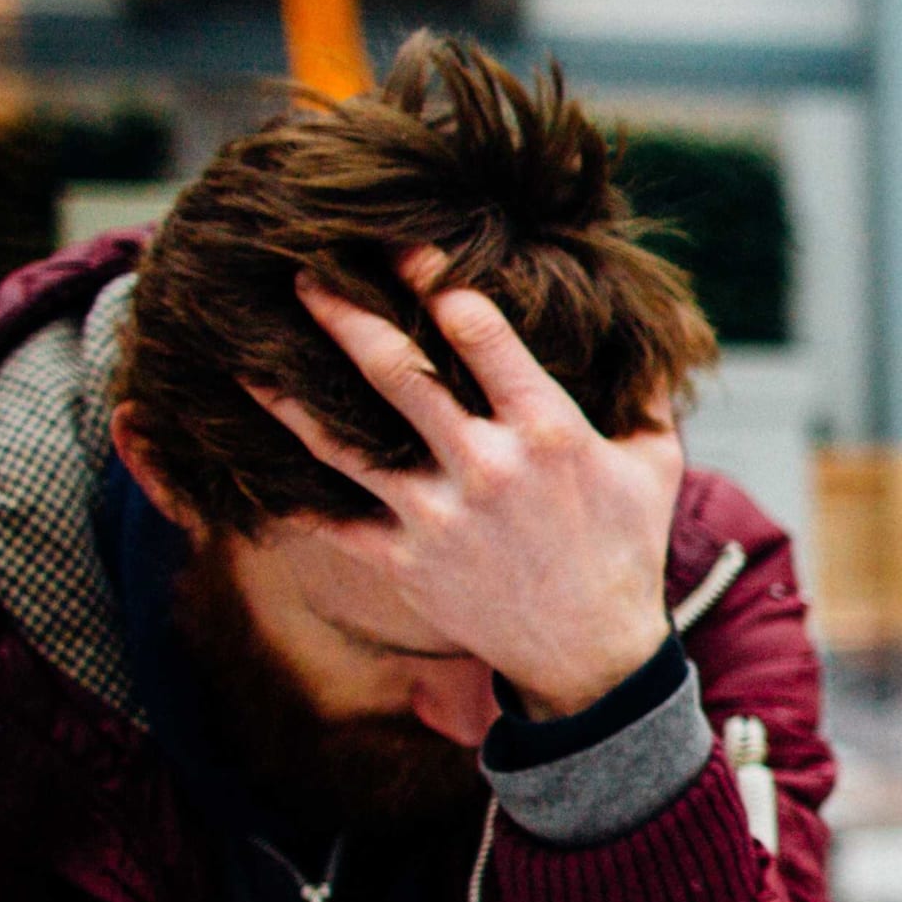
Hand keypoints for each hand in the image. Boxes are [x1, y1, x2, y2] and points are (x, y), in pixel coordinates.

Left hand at [272, 250, 682, 718]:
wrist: (593, 656)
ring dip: (290, 397)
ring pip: (345, 444)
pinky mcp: (406, 565)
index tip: (398, 245)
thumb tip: (646, 331)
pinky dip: (289, 493)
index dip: (433, 279)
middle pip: (397, 372)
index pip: (479, 332)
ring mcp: (438, 518)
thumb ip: (647, 394)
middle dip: (345, 315)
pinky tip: (246, 462)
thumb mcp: (656, 464)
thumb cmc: (627, 549)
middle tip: (306, 271)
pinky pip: (333, 522)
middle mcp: (486, 467)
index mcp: (548, 430)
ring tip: (245, 358)